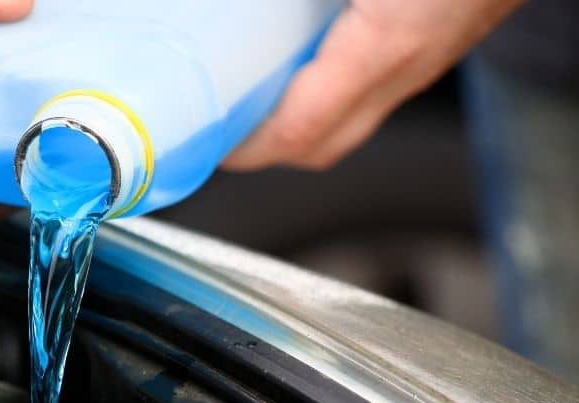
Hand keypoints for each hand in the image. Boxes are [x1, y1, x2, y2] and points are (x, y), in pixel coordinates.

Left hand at [223, 0, 520, 170]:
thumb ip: (300, 6)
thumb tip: (240, 12)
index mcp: (384, 46)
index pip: (298, 129)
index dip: (246, 147)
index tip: (211, 141)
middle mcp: (404, 69)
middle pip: (318, 147)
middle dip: (261, 151)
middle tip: (220, 128)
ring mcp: (420, 66)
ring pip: (343, 128)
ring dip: (291, 128)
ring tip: (250, 104)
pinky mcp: (427, 52)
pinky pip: (364, 98)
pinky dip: (320, 98)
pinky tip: (298, 66)